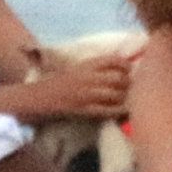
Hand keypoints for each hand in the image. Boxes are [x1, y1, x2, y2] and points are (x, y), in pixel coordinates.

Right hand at [2, 52, 134, 122]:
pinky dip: (120, 110)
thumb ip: (95, 67)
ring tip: (130, 99)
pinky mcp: (85, 110)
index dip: (126, 65)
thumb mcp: (76, 67)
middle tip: (133, 87)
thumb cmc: (57, 82)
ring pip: (117, 94)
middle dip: (129, 83)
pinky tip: (125, 111)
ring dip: (127, 97)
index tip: (130, 70)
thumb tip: (119, 67)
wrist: (39, 98)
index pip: (113, 60)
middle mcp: (89, 78)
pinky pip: (109, 110)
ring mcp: (87, 94)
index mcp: (86, 65)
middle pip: (119, 78)